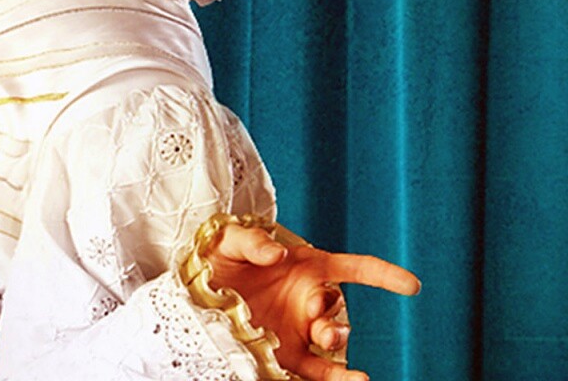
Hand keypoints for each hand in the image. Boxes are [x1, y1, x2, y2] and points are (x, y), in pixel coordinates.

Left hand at [207, 224, 419, 380]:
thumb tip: (276, 253)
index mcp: (305, 267)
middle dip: (332, 315)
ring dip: (336, 345)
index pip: (353, 269)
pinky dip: (335, 379)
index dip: (382, 275)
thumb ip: (252, 241)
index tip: (411, 285)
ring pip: (333, 342)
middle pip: (338, 310)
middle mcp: (309, 300)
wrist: (194, 290)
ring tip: (326, 343)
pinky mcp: (288, 356)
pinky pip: (318, 372)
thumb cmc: (217, 258)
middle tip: (314, 316)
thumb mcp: (229, 240)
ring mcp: (301, 331)